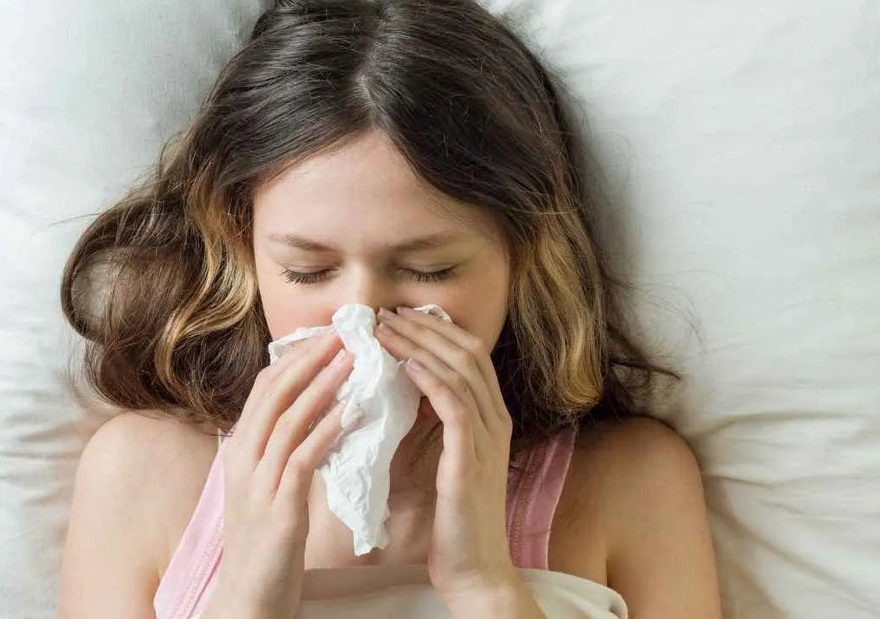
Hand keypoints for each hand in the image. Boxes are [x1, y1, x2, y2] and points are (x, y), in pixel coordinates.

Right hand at [209, 330, 353, 617]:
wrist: (248, 598)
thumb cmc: (265, 544)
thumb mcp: (266, 487)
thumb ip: (282, 451)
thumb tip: (313, 414)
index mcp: (240, 450)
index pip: (265, 388)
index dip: (295, 358)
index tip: (327, 336)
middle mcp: (242, 459)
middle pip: (274, 393)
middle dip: (309, 359)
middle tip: (344, 332)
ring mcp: (257, 482)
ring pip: (288, 418)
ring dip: (322, 384)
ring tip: (352, 359)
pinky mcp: (279, 507)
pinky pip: (303, 457)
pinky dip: (327, 429)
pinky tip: (352, 410)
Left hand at [374, 306, 519, 598]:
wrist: (472, 568)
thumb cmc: (449, 518)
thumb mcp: (439, 459)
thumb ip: (427, 424)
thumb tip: (395, 387)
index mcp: (490, 417)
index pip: (468, 354)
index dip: (434, 330)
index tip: (397, 316)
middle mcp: (495, 419)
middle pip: (466, 351)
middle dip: (424, 327)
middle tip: (386, 312)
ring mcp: (488, 436)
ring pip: (459, 370)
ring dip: (419, 344)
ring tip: (384, 329)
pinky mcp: (472, 457)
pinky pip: (454, 404)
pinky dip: (430, 377)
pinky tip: (405, 363)